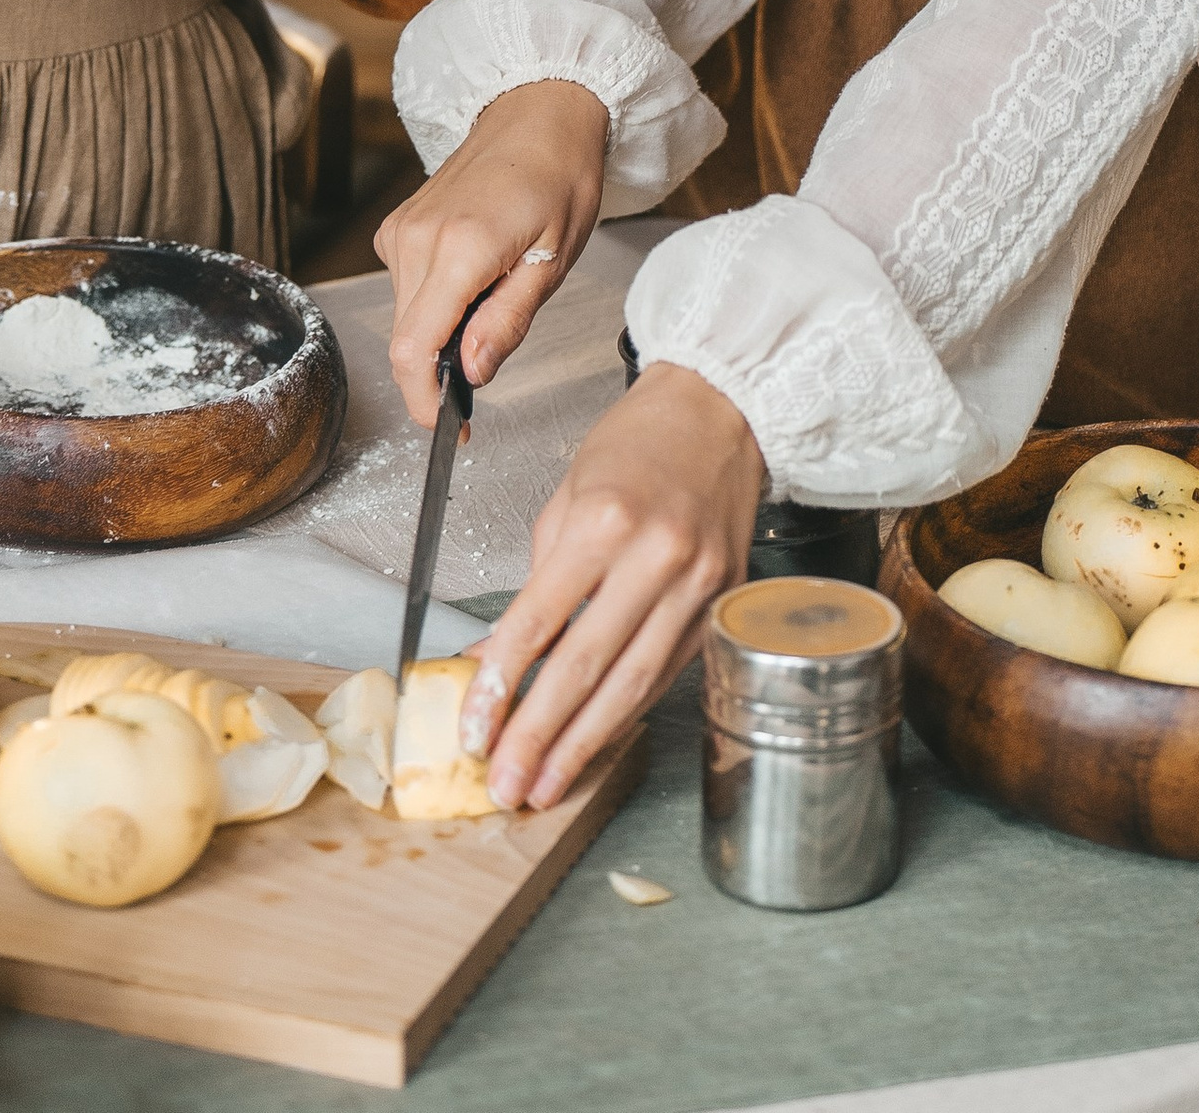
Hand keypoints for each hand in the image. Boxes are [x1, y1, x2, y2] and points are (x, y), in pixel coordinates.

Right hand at [377, 80, 609, 424]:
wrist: (539, 112)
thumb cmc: (560, 177)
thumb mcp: (553, 261)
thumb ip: (507, 322)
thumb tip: (469, 374)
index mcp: (459, 248)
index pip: (414, 349)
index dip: (424, 400)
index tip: (448, 426)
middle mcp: (417, 238)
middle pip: (407, 338)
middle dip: (439, 370)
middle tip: (489, 364)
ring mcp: (403, 228)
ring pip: (406, 315)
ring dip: (441, 332)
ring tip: (495, 298)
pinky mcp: (399, 224)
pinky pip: (407, 287)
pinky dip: (436, 302)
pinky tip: (475, 276)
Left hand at [459, 367, 760, 808]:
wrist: (720, 413)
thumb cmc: (638, 444)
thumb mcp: (567, 498)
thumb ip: (534, 584)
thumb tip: (494, 660)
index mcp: (605, 520)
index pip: (541, 620)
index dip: (503, 685)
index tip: (475, 730)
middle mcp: (656, 556)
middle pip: (586, 666)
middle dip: (539, 735)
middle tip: (505, 784)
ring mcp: (698, 585)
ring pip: (633, 685)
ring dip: (584, 744)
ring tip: (544, 784)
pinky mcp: (724, 605)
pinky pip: (668, 673)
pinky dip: (629, 713)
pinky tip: (597, 742)